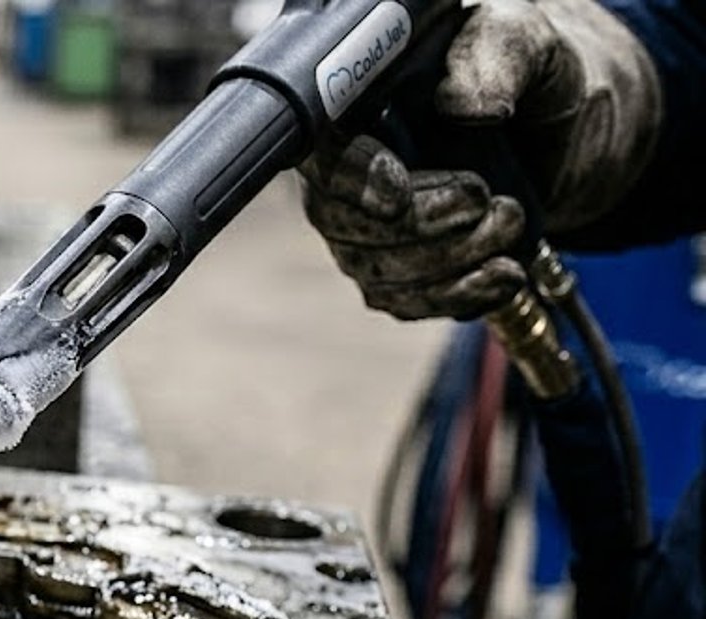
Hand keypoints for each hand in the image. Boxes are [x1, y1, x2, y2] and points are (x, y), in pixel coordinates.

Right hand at [300, 0, 661, 320]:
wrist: (570, 132)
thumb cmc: (534, 75)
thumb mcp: (526, 41)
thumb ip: (493, 56)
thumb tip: (461, 106)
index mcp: (360, 104)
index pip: (324, 151)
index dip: (352, 179)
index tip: (398, 195)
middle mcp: (350, 168)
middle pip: (342, 222)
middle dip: (421, 228)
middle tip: (491, 204)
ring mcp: (368, 226)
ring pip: (374, 271)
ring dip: (449, 265)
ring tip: (512, 228)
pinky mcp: (398, 270)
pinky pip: (404, 302)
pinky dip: (455, 297)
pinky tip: (503, 277)